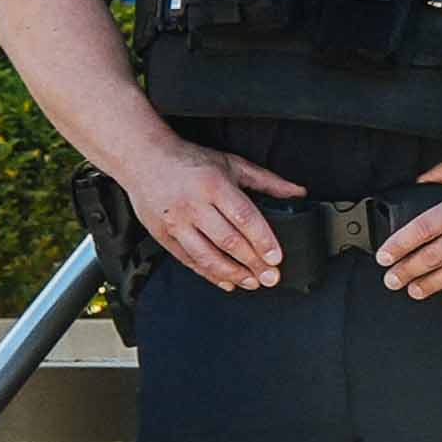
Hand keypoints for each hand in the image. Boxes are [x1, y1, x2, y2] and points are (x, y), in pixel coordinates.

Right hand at [121, 132, 299, 291]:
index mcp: (214, 186)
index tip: (276, 257)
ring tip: (251, 282)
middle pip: (228, 241)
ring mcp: (175, 222)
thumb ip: (267, 180)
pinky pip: (188, 260)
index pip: (244, 217)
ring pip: (206, 255)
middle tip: (270, 277)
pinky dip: (208, 274)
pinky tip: (225, 281)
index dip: (262, 240)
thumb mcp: (231, 163)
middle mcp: (193, 205)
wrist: (143, 159)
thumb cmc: (189, 160)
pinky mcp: (162, 235)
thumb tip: (298, 192)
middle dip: (252, 263)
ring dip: (232, 273)